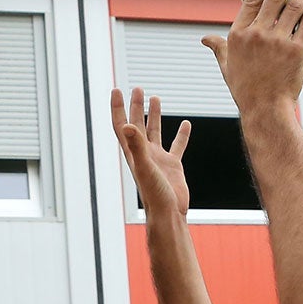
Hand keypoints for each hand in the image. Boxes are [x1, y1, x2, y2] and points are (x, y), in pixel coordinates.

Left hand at [112, 87, 191, 218]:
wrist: (169, 214)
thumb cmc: (154, 195)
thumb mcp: (145, 167)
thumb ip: (137, 146)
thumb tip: (128, 125)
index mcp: (133, 153)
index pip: (121, 125)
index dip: (118, 108)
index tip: (116, 90)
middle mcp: (143, 154)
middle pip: (136, 124)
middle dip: (135, 106)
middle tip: (137, 88)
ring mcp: (158, 159)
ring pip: (155, 132)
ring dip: (154, 116)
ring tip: (155, 98)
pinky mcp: (173, 166)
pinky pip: (177, 146)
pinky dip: (181, 135)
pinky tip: (186, 124)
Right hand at [202, 0, 302, 114]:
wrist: (264, 109)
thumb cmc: (245, 89)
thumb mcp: (227, 66)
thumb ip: (219, 47)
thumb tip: (206, 39)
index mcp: (238, 34)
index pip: (253, 0)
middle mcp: (257, 34)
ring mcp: (278, 41)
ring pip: (295, 7)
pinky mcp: (296, 50)